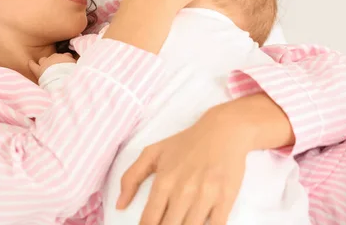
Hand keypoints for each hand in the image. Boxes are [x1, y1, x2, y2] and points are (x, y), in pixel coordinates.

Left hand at [28, 53, 75, 79]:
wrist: (61, 80)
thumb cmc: (71, 75)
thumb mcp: (76, 67)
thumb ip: (74, 64)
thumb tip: (76, 63)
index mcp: (65, 57)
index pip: (66, 56)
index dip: (66, 60)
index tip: (69, 62)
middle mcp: (54, 58)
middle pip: (54, 57)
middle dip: (56, 61)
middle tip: (58, 67)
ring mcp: (46, 63)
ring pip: (43, 60)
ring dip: (45, 62)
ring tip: (46, 65)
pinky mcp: (39, 71)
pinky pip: (33, 65)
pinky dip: (31, 63)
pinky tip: (30, 62)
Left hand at [117, 107, 252, 224]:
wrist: (223, 131)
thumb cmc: (186, 143)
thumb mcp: (153, 153)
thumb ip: (131, 177)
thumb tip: (119, 205)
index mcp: (164, 181)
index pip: (149, 220)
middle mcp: (183, 191)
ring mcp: (205, 196)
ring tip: (179, 224)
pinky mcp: (226, 199)